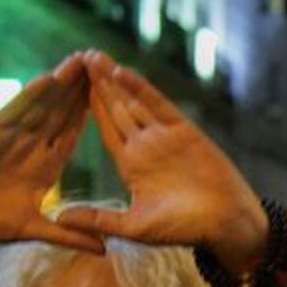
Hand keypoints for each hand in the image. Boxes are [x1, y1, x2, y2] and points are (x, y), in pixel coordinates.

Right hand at [0, 54, 100, 286]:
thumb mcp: (36, 230)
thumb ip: (69, 235)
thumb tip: (105, 249)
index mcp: (44, 167)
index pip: (73, 135)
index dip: (91, 115)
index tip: (112, 97)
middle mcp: (29, 148)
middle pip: (61, 112)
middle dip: (80, 89)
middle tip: (103, 62)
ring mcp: (9, 138)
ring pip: (41, 106)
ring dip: (60, 84)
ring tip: (81, 61)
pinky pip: (13, 112)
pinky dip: (30, 96)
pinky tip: (48, 79)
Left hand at [55, 51, 268, 273]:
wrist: (226, 225)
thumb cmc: (184, 230)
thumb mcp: (134, 226)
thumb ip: (98, 219)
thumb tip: (59, 219)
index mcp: (131, 165)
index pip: (105, 128)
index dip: (88, 107)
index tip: (69, 86)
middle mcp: (146, 146)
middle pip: (116, 108)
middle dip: (98, 84)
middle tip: (77, 57)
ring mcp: (165, 136)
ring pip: (134, 101)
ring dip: (113, 79)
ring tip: (93, 56)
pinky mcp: (185, 131)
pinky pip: (158, 105)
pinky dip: (141, 88)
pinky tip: (121, 72)